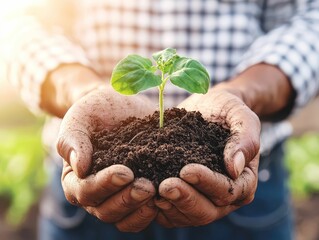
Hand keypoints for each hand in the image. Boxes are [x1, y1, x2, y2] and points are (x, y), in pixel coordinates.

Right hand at [57, 86, 157, 231]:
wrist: (123, 106)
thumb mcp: (81, 116)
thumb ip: (72, 139)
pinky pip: (141, 215)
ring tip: (156, 193)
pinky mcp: (137, 196)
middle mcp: (94, 193)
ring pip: (123, 219)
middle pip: (105, 210)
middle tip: (147, 187)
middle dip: (126, 200)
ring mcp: (117, 197)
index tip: (126, 172)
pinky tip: (165, 199)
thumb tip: (79, 167)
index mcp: (75, 177)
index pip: (85, 190)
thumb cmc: (97, 110)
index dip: (104, 185)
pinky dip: (151, 212)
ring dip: (139, 209)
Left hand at [154, 87, 259, 226]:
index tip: (187, 170)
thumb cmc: (228, 111)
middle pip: (206, 211)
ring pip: (186, 215)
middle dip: (185, 199)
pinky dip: (157, 206)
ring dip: (169, 205)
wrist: (209, 108)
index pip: (228, 191)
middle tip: (165, 186)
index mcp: (243, 181)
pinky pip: (170, 210)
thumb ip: (245, 139)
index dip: (208, 183)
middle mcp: (223, 197)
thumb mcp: (241, 117)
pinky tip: (144, 191)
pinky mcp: (182, 196)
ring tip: (151, 190)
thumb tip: (235, 168)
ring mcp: (202, 199)